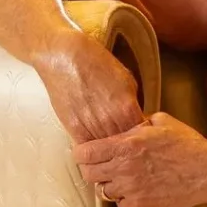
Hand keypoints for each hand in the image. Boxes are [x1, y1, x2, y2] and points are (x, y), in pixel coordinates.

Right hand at [33, 29, 144, 143]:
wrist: (64, 57)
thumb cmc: (96, 63)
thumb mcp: (126, 80)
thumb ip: (132, 102)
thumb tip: (137, 116)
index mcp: (127, 108)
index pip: (142, 133)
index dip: (142, 134)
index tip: (140, 133)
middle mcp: (111, 121)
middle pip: (125, 144)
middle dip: (128, 143)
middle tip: (127, 142)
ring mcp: (91, 126)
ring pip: (107, 149)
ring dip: (111, 148)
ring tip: (113, 144)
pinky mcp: (73, 128)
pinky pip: (89, 147)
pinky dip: (94, 147)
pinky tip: (97, 144)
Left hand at [72, 112, 206, 206]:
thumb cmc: (189, 144)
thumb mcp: (162, 122)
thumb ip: (137, 124)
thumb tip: (125, 125)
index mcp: (126, 145)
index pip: (85, 153)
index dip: (81, 152)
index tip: (85, 152)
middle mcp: (124, 169)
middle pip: (88, 174)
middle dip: (92, 168)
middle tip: (101, 164)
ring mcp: (132, 189)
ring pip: (103, 191)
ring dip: (109, 183)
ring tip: (122, 176)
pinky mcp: (142, 205)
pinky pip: (121, 204)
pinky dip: (125, 197)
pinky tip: (136, 188)